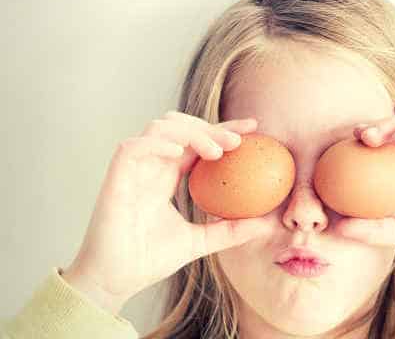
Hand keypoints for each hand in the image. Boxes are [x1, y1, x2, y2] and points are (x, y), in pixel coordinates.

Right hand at [62, 111, 271, 313]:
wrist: (115, 281)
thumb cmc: (149, 260)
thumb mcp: (200, 242)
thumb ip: (230, 230)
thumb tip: (266, 225)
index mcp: (167, 176)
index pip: (197, 142)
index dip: (223, 130)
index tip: (253, 129)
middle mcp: (151, 167)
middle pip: (180, 126)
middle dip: (210, 127)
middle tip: (238, 140)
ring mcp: (132, 170)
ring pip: (159, 128)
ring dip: (190, 132)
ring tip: (215, 152)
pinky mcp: (115, 177)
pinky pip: (133, 147)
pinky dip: (157, 143)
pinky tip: (180, 150)